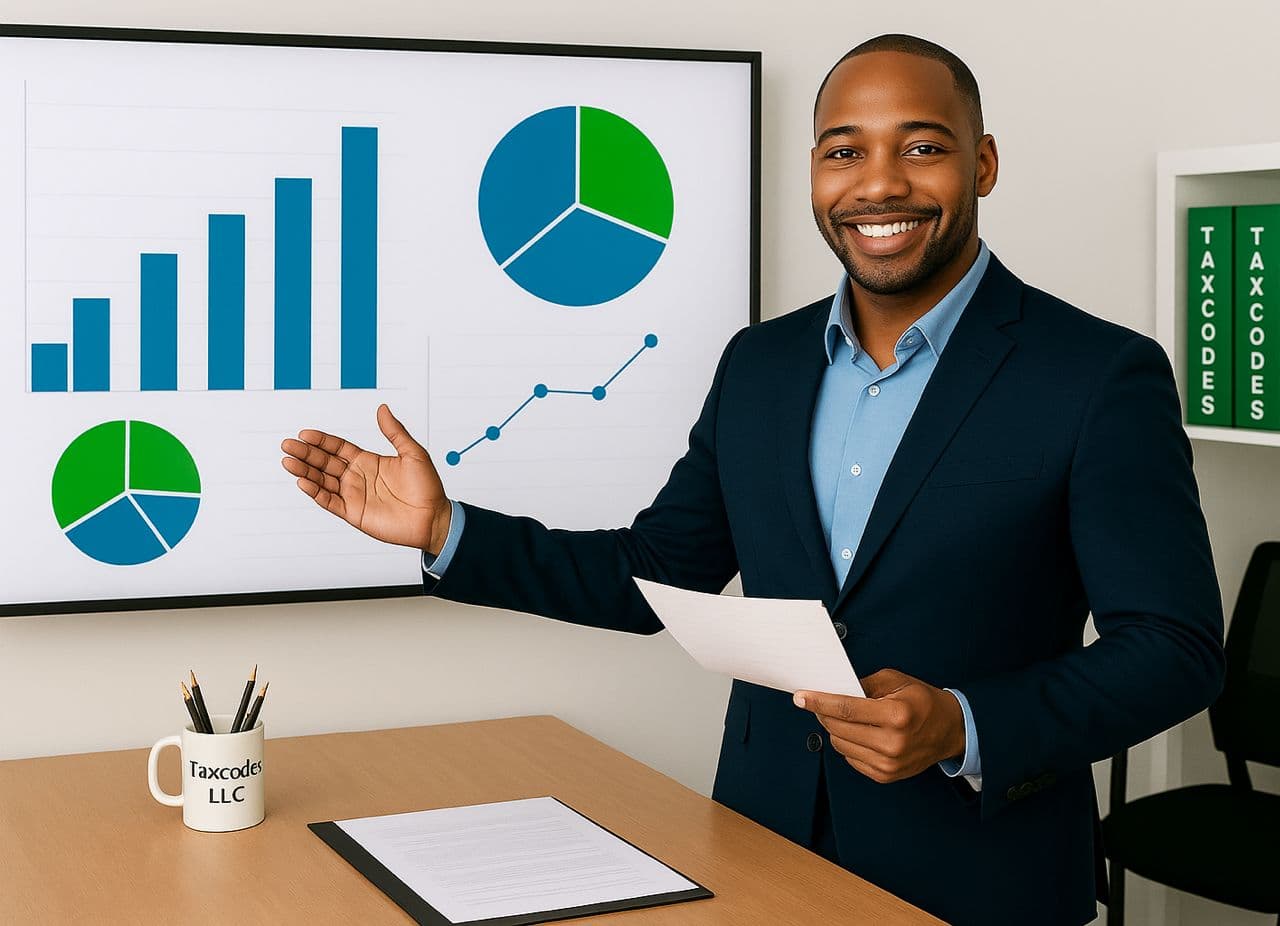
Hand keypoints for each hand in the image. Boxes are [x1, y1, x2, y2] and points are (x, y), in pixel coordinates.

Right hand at [281, 404, 451, 552]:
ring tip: (288, 461)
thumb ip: (395, 432)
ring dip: (304, 471)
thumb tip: (383, 408)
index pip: (337, 448)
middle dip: (305, 454)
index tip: (305, 433)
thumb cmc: (428, 487)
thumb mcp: (413, 453)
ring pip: (322, 481)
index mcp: (368, 461)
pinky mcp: (354, 513)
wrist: (434, 518)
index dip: (321, 441)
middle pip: (324, 462)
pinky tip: (303, 482)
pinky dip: (315, 493)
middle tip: (288, 445)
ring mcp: (353, 495)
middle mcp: (357, 477)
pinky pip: (330, 501)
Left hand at [793, 669, 965, 783]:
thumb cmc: (923, 702)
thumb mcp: (896, 681)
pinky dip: (848, 744)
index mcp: (896, 715)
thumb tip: (833, 688)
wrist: (951, 730)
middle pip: (838, 728)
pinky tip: (859, 733)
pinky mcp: (885, 775)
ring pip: (840, 744)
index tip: (801, 697)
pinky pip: (850, 758)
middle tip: (820, 702)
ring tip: (845, 717)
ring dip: (835, 729)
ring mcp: (888, 763)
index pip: (846, 708)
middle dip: (824, 713)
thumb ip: (863, 684)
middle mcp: (892, 742)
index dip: (819, 701)